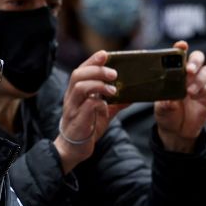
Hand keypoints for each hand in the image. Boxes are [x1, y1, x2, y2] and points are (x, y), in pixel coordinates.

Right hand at [56, 50, 124, 173]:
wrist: (74, 150)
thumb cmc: (87, 128)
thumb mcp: (104, 113)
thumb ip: (116, 103)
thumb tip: (133, 95)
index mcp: (76, 92)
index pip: (81, 70)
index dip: (92, 60)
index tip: (106, 54)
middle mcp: (71, 97)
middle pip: (78, 74)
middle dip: (97, 69)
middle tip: (114, 73)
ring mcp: (73, 108)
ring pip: (80, 87)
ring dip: (98, 84)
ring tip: (113, 89)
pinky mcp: (77, 121)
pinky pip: (87, 106)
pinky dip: (99, 102)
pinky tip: (106, 106)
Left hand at [154, 41, 205, 152]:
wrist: (177, 130)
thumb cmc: (167, 113)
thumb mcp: (161, 108)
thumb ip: (165, 102)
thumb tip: (170, 99)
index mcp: (175, 72)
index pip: (179, 55)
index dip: (181, 47)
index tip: (181, 45)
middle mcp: (189, 74)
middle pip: (198, 57)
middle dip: (195, 61)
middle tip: (189, 70)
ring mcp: (200, 82)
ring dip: (198, 79)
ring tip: (189, 92)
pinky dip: (205, 88)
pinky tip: (196, 96)